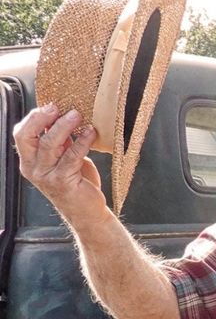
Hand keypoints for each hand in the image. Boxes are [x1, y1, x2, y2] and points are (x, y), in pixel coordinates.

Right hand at [13, 105, 107, 226]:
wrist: (87, 212)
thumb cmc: (77, 184)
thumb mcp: (64, 159)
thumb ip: (61, 144)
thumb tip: (65, 118)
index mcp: (29, 161)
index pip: (21, 135)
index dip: (33, 118)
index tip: (50, 105)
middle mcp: (33, 168)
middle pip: (28, 137)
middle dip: (42, 119)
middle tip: (59, 108)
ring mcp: (46, 176)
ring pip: (50, 144)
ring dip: (65, 126)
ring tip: (78, 115)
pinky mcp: (63, 182)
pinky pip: (72, 156)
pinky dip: (82, 141)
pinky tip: (91, 132)